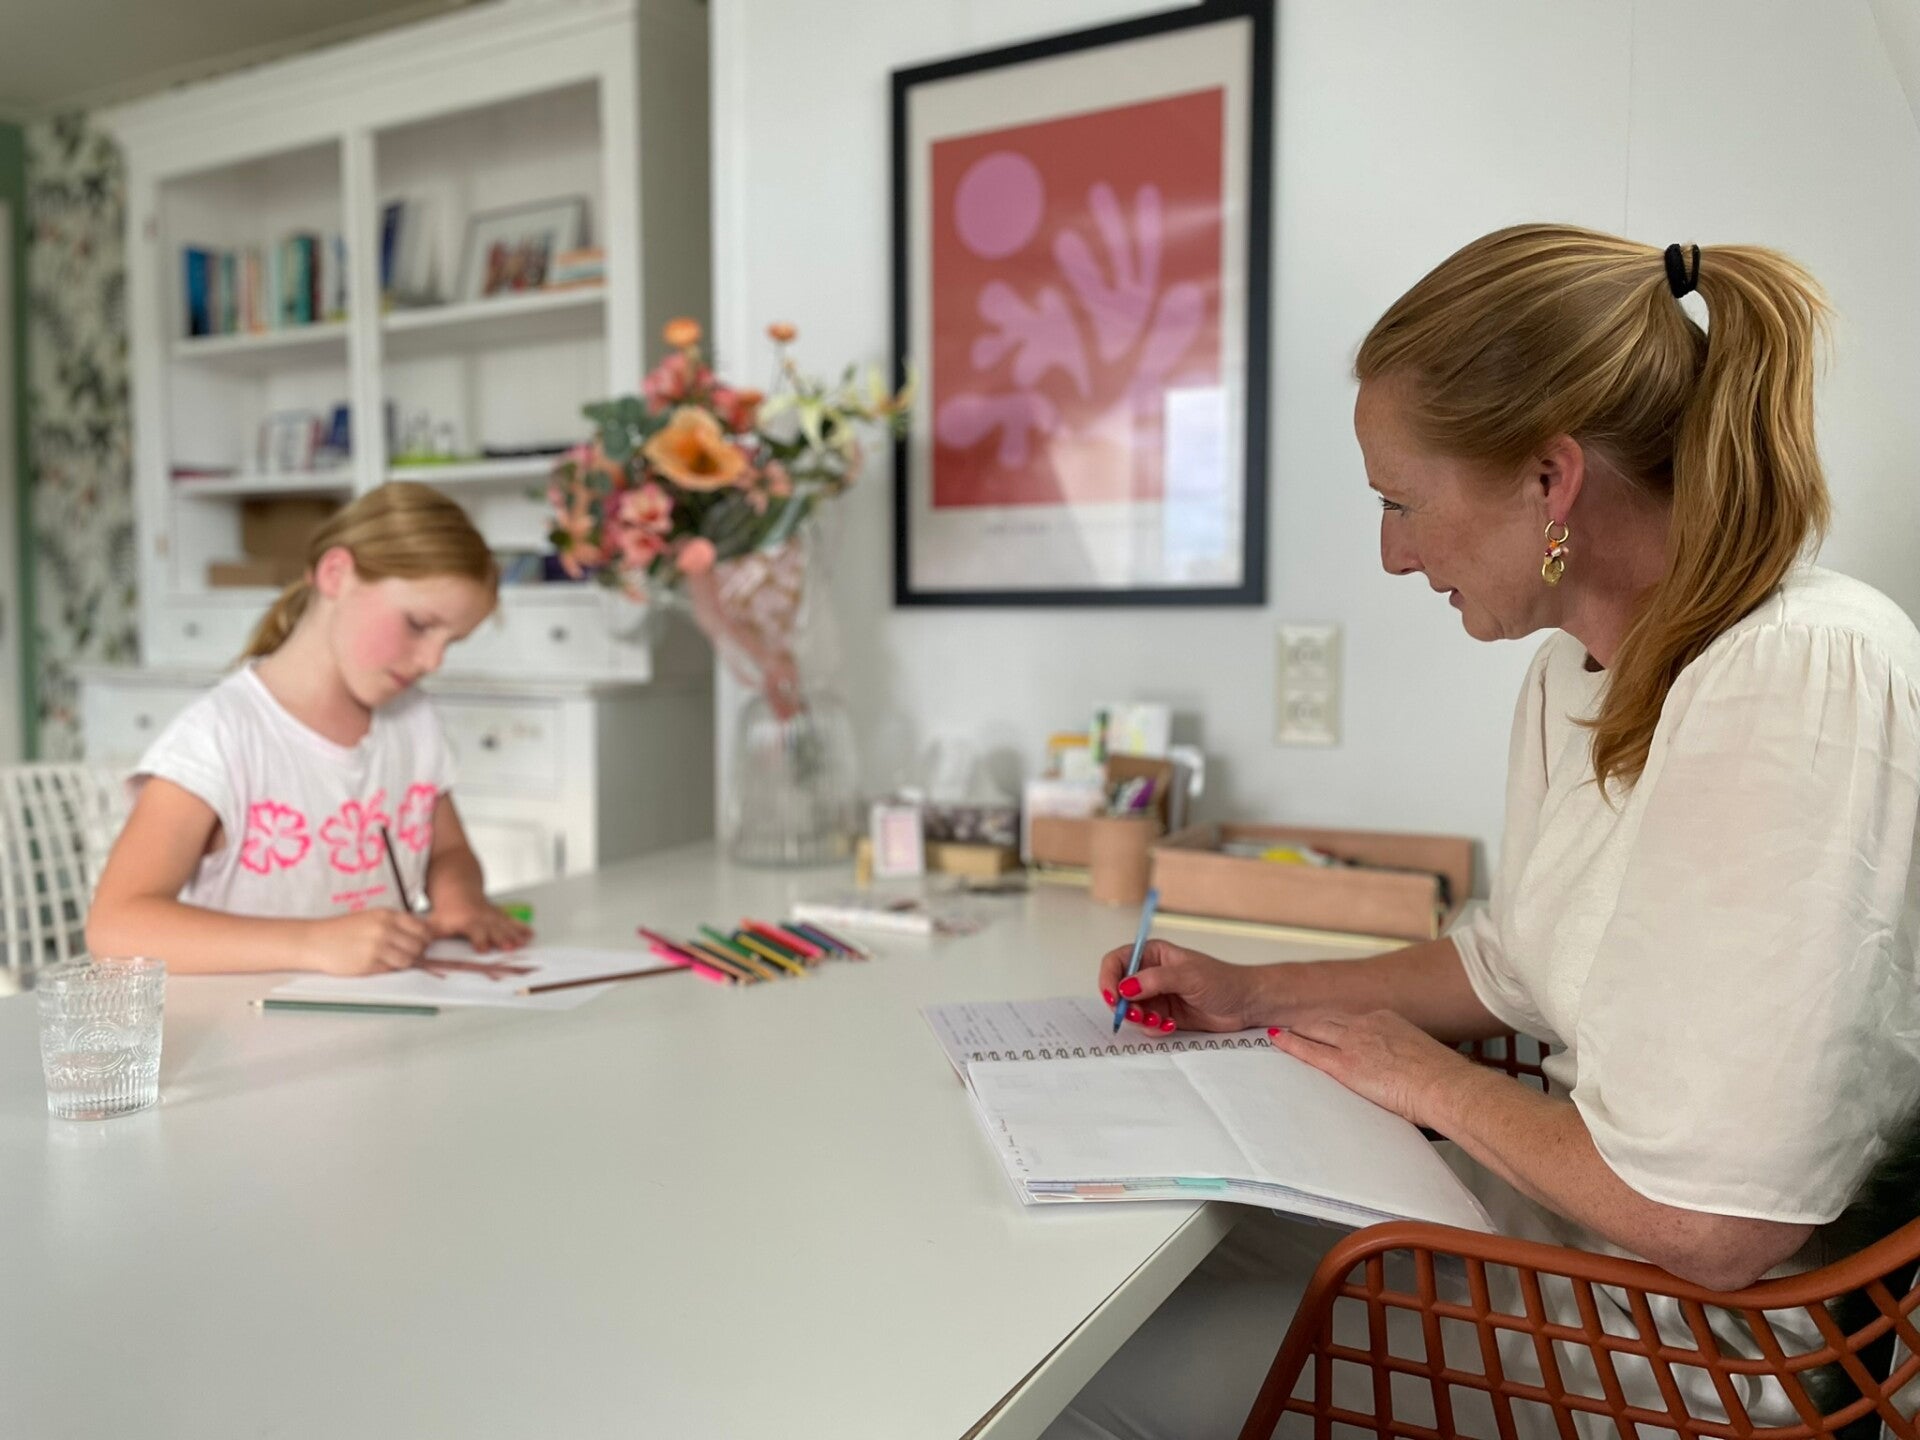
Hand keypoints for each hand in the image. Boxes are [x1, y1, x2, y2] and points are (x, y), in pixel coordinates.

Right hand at [303, 910, 434, 974]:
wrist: (315, 940)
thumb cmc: (342, 930)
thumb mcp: (371, 917)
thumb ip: (395, 923)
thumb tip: (421, 934)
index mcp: (387, 915)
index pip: (422, 928)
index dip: (426, 937)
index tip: (424, 942)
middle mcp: (384, 929)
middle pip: (418, 945)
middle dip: (418, 952)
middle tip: (411, 953)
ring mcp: (377, 947)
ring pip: (408, 960)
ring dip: (405, 962)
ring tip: (394, 959)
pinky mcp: (369, 964)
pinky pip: (391, 970)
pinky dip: (390, 969)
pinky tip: (379, 963)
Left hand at [427, 903, 533, 953]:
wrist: (457, 884)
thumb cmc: (446, 908)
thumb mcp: (435, 920)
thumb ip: (429, 935)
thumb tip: (417, 950)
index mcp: (466, 920)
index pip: (473, 932)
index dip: (478, 941)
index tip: (483, 949)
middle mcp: (481, 918)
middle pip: (493, 930)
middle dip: (502, 939)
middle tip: (510, 948)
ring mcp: (491, 915)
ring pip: (505, 925)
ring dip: (515, 934)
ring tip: (524, 943)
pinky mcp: (498, 915)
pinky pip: (512, 921)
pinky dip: (521, 927)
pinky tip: (530, 934)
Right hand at [1096, 938, 1274, 1033]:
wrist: (1246, 1004)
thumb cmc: (1223, 981)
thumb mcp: (1188, 976)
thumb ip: (1155, 980)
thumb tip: (1125, 987)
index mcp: (1152, 954)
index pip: (1117, 962)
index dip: (1108, 978)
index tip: (1112, 997)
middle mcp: (1149, 974)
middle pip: (1118, 989)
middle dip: (1124, 1005)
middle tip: (1137, 1016)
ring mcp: (1156, 996)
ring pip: (1130, 1010)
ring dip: (1140, 1020)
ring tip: (1161, 1022)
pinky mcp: (1163, 1015)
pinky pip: (1145, 1025)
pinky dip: (1153, 1029)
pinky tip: (1170, 1026)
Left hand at [1267, 1009, 1475, 1128]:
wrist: (1445, 1086)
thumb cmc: (1442, 1080)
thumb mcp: (1421, 1059)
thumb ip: (1403, 1060)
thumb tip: (1404, 1073)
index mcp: (1387, 1020)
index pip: (1351, 1019)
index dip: (1334, 1023)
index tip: (1324, 1024)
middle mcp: (1367, 1025)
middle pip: (1328, 1020)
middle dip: (1309, 1021)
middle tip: (1290, 1021)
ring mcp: (1354, 1043)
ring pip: (1315, 1030)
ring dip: (1296, 1029)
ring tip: (1278, 1029)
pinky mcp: (1345, 1065)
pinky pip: (1310, 1051)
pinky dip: (1290, 1044)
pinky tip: (1276, 1039)